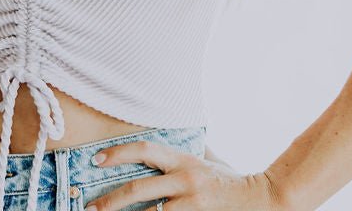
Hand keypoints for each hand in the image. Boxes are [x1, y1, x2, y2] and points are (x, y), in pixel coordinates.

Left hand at [82, 139, 276, 210]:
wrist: (261, 198)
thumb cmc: (230, 180)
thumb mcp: (207, 161)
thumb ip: (187, 156)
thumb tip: (166, 147)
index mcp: (183, 159)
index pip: (144, 149)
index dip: (119, 153)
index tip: (96, 160)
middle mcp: (184, 178)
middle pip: (139, 188)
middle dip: (111, 200)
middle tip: (90, 209)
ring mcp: (191, 201)